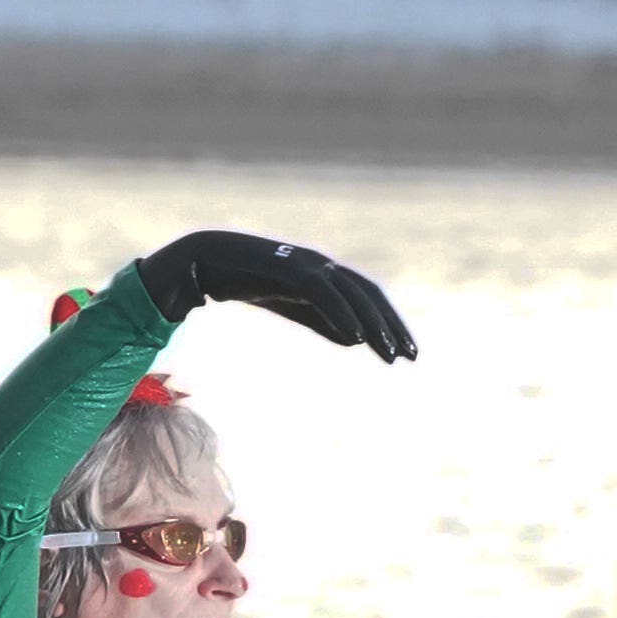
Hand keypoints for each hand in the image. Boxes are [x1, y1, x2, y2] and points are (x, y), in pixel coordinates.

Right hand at [133, 230, 417, 360]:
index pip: (369, 297)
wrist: (207, 260)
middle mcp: (323, 264)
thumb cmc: (250, 280)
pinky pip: (322, 292)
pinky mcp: (287, 268)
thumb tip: (354, 339)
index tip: (407, 353)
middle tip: (409, 357)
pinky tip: (355, 339)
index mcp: (327, 273)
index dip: (391, 323)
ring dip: (373, 325)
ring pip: (351, 293)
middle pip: (369, 294)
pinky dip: (341, 314)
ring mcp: (306, 263)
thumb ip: (324, 320)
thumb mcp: (295, 306)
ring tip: (389, 354)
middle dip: (391, 326)